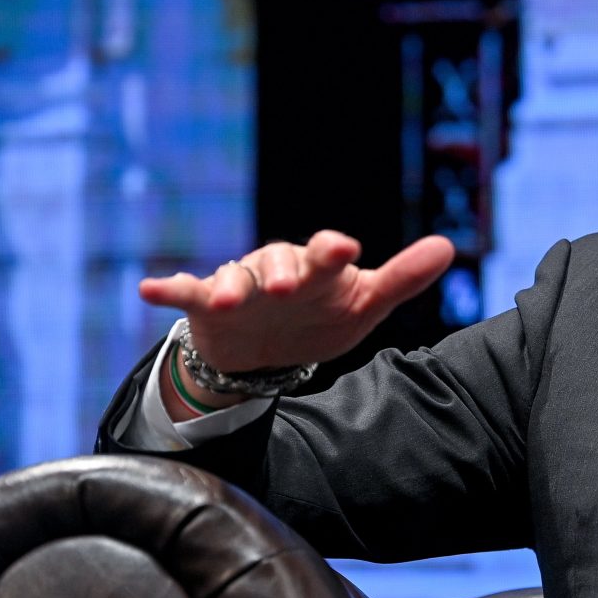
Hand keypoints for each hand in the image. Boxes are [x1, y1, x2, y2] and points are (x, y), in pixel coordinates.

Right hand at [139, 230, 454, 373]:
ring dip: (233, 284)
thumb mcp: (364, 303)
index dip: (333, 250)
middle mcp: (279, 269)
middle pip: (279, 261)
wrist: (266, 350)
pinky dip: (168, 287)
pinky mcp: (208, 304)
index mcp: (319, 268)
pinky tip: (149, 287)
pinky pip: (188, 292)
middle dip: (283, 270)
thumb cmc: (321, 316)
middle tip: (288, 284)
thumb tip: (447, 246)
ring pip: (235, 276)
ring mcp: (242, 284)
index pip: (327, 254)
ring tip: (233, 297)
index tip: (345, 249)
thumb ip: (403, 278)